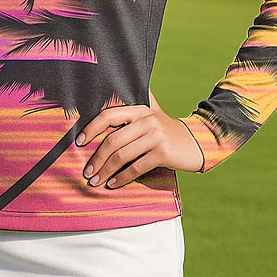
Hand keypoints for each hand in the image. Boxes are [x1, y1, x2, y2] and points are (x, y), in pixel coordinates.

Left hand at [77, 93, 204, 189]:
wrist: (198, 142)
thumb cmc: (167, 131)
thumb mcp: (152, 113)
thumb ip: (133, 109)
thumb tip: (108, 93)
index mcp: (139, 109)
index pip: (109, 115)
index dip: (91, 128)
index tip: (79, 142)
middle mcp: (146, 120)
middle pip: (113, 140)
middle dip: (96, 158)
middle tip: (87, 171)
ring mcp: (155, 136)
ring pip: (122, 155)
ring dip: (106, 170)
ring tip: (96, 181)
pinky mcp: (163, 153)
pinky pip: (136, 167)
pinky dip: (122, 177)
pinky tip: (113, 184)